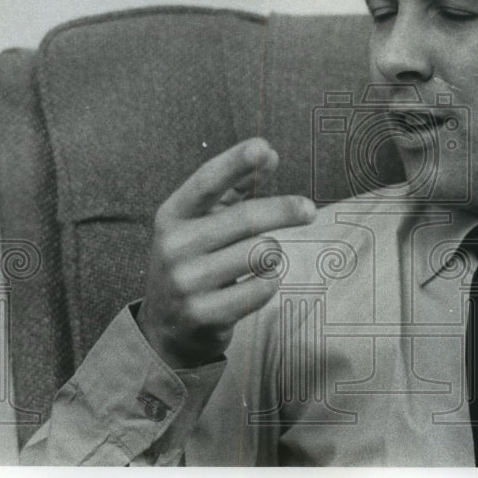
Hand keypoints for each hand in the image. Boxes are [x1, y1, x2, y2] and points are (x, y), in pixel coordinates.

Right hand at [137, 138, 315, 367]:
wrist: (167, 330)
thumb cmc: (196, 261)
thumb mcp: (203, 222)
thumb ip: (235, 187)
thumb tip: (270, 155)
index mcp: (172, 215)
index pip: (206, 182)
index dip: (236, 163)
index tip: (263, 147)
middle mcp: (173, 246)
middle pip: (246, 218)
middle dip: (285, 210)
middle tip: (310, 210)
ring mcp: (186, 283)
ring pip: (260, 253)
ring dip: (273, 254)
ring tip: (261, 261)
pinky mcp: (204, 314)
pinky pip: (263, 287)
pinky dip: (270, 282)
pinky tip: (256, 285)